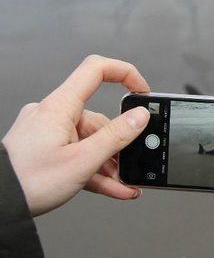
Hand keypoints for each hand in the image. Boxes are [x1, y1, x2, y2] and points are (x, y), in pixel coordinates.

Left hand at [2, 55, 150, 215]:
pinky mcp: (43, 150)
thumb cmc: (27, 181)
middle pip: (98, 118)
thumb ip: (116, 136)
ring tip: (122, 185)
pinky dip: (94, 169)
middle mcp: (52, 114)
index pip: (97, 70)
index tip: (142, 92)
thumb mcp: (82, 160)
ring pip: (89, 141)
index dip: (125, 74)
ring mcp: (47, 132)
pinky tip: (112, 186)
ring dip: (108, 163)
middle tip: (131, 164)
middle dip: (118, 144)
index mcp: (60, 107)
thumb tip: (140, 116)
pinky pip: (76, 154)